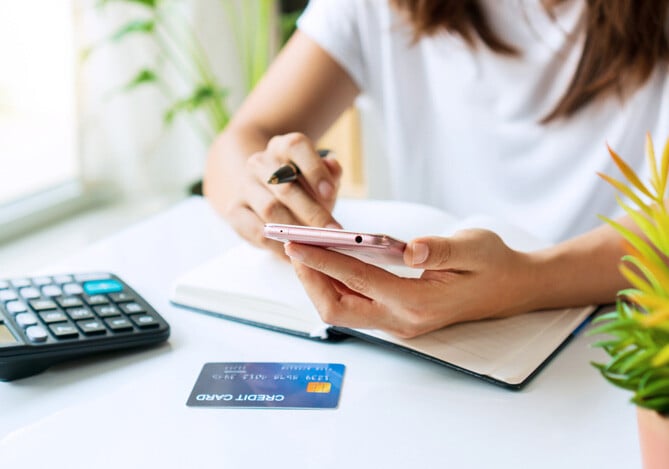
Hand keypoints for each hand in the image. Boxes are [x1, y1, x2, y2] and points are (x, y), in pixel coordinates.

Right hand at [207, 132, 342, 257]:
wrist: (266, 196)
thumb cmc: (302, 188)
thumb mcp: (320, 179)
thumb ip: (330, 173)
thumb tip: (333, 165)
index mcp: (283, 147)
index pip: (295, 147)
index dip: (314, 169)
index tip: (330, 192)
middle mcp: (260, 162)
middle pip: (285, 185)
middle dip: (312, 212)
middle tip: (331, 231)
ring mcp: (244, 185)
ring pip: (269, 209)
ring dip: (294, 230)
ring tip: (314, 244)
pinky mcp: (234, 210)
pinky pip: (256, 231)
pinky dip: (277, 245)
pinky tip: (293, 252)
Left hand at [284, 229, 535, 337]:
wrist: (513, 289)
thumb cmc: (495, 264)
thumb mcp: (476, 246)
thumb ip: (443, 248)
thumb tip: (408, 250)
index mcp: (418, 302)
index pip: (358, 280)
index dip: (323, 260)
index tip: (296, 244)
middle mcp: (403, 319)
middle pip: (337, 309)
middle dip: (311, 280)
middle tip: (294, 248)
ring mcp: (399, 321)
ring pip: (343, 310)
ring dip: (320, 284)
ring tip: (305, 253)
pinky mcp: (398, 316)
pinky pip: (355, 305)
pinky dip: (335, 285)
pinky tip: (330, 262)